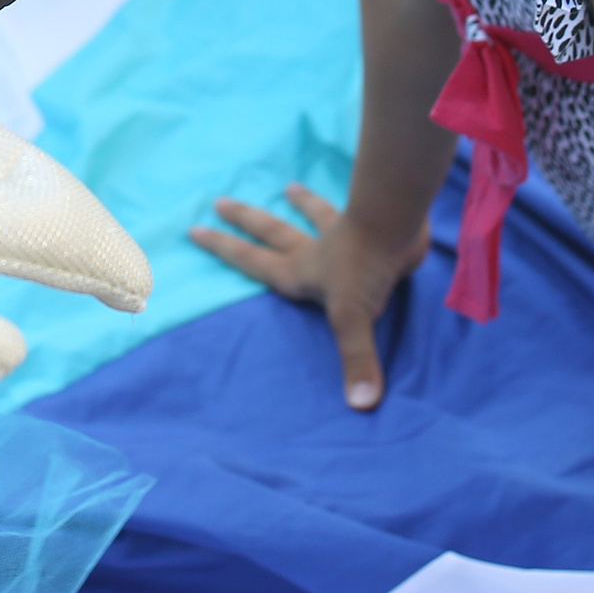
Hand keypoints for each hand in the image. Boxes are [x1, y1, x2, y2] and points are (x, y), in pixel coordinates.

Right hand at [190, 183, 429, 409]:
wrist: (398, 223)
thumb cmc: (366, 268)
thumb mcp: (354, 318)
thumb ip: (356, 361)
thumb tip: (360, 405)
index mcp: (299, 270)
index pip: (253, 261)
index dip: (224, 248)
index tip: (195, 229)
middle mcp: (314, 249)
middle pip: (272, 230)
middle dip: (244, 219)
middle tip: (219, 201)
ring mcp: (341, 232)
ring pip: (314, 215)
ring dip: (302, 203)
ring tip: (290, 187)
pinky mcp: (370, 224)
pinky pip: (353, 210)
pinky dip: (351, 204)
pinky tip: (357, 195)